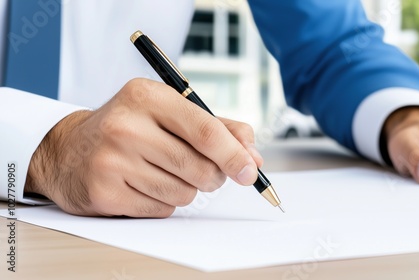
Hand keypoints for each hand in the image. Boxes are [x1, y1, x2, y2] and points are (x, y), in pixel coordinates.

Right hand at [25, 78, 262, 216]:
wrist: (71, 149)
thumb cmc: (131, 128)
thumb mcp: (171, 112)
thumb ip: (219, 129)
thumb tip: (253, 157)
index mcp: (147, 96)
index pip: (206, 131)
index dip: (234, 155)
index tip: (250, 171)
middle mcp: (126, 126)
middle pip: (200, 168)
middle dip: (211, 175)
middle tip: (199, 167)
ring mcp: (112, 161)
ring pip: (185, 193)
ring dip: (185, 188)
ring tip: (162, 171)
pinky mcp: (104, 193)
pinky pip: (162, 210)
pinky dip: (163, 202)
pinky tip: (143, 184)